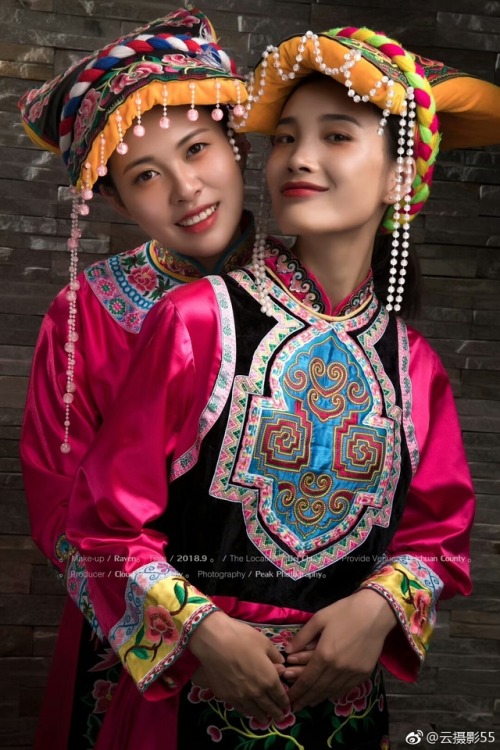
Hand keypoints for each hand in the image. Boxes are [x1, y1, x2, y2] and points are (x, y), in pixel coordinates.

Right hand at [189, 611, 289, 720]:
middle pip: (269, 706)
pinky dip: (247, 712)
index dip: (284, 702)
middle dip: (276, 713)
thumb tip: (281, 664)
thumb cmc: (242, 638)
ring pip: (254, 711)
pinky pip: (240, 708)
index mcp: (269, 679)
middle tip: (280, 717)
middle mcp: (256, 692)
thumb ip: (274, 656)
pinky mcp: (226, 696)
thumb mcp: (264, 642)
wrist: (214, 642)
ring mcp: (240, 696)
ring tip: (266, 720)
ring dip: (262, 716)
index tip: (287, 706)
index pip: (280, 695)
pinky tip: (248, 712)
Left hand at [283, 589, 396, 710]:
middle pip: (318, 689)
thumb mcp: (319, 618)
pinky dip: (334, 694)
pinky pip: (345, 688)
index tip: (288, 698)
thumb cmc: (344, 612)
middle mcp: (337, 668)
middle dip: (305, 699)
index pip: (307, 680)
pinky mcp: (363, 674)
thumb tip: (288, 652)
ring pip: (331, 691)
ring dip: (318, 698)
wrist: (374, 613)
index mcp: (324, 655)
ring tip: (308, 703)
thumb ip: (302, 636)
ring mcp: (352, 673)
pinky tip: (328, 694)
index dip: (297, 691)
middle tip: (295, 707)